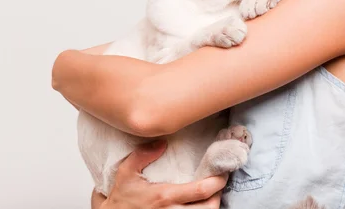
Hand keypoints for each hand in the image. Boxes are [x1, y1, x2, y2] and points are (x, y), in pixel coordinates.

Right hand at [92, 140, 227, 208]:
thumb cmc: (121, 199)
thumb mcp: (126, 173)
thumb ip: (143, 155)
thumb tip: (163, 143)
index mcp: (165, 197)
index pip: (202, 190)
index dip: (218, 181)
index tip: (223, 172)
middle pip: (210, 208)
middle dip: (219, 195)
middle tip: (219, 182)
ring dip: (212, 205)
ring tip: (211, 193)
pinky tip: (199, 203)